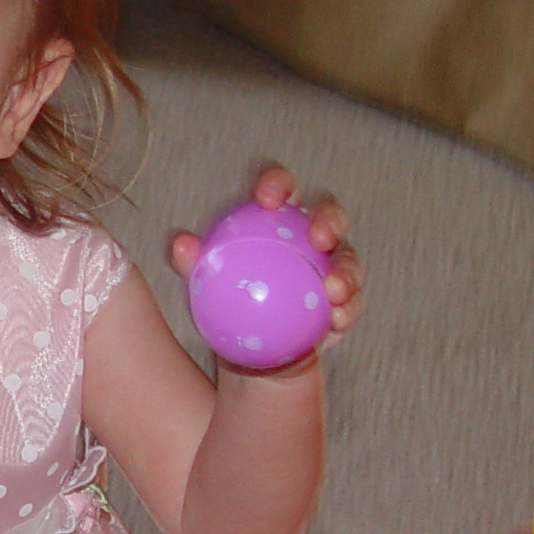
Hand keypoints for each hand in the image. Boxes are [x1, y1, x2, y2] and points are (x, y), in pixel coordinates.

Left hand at [168, 163, 364, 351]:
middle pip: (329, 214)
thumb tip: (181, 244)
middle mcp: (311, 236)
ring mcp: (333, 267)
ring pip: (348, 259)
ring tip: (333, 290)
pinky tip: (336, 319)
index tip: (266, 199)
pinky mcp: (346, 301)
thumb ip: (194, 261)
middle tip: (318, 238)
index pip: (281, 188)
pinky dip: (346, 309)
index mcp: (277, 218)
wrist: (250, 351)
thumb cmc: (226, 303)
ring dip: (346, 271)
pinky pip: (352, 302)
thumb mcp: (204, 283)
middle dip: (329, 219)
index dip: (278, 183)